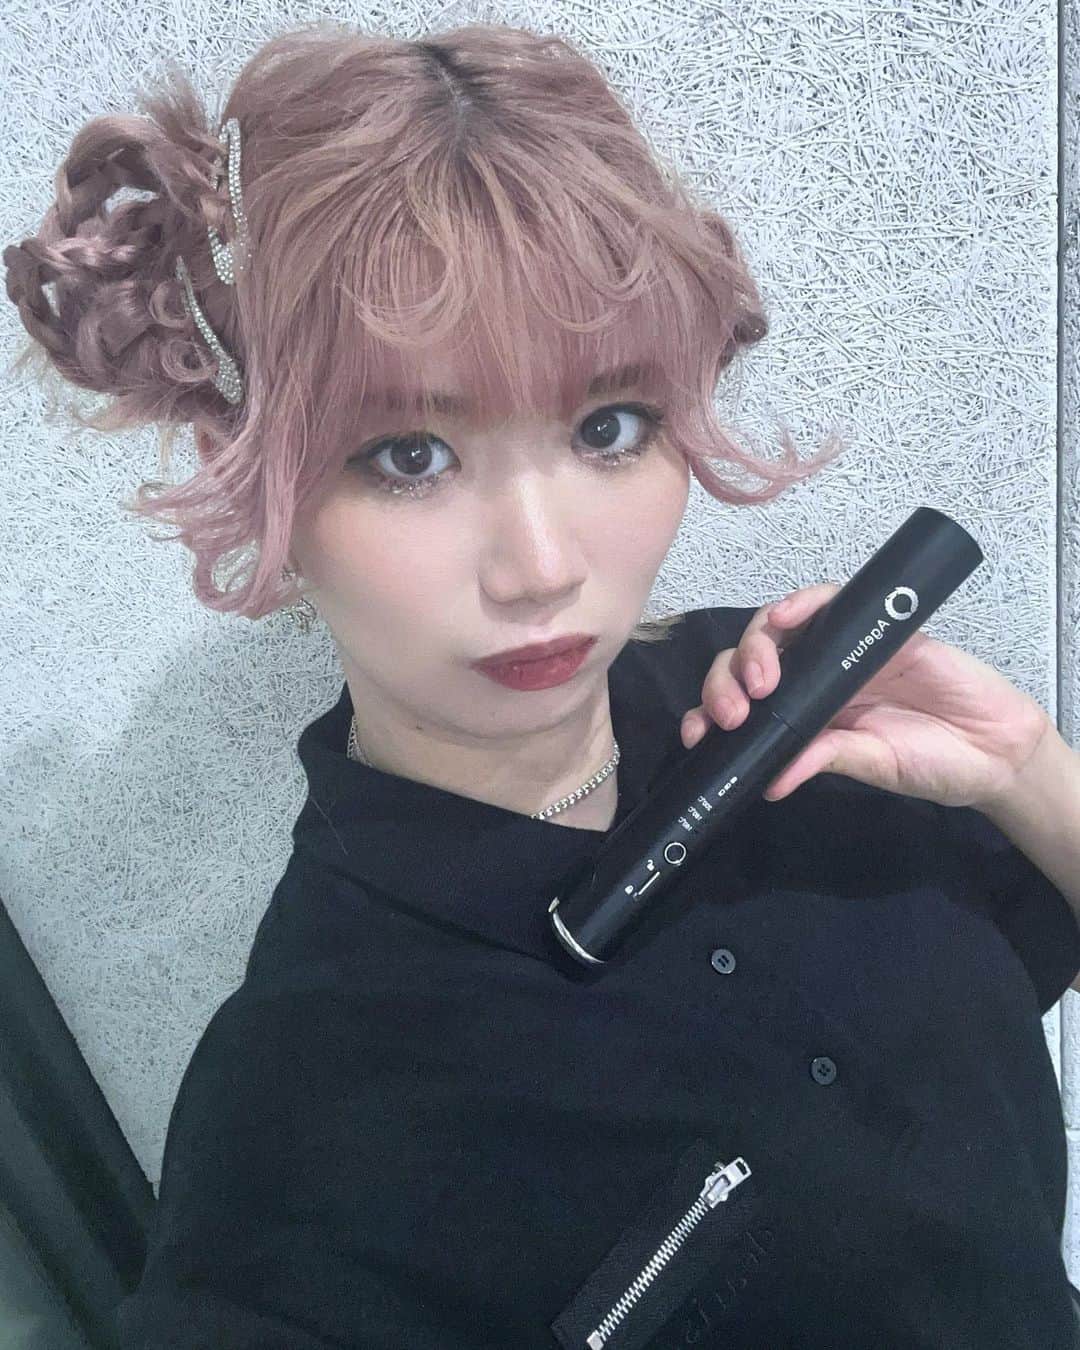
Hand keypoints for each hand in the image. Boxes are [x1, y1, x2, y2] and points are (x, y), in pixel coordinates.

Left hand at [680, 584, 1054, 808]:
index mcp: (804, 717)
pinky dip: (801, 603)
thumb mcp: (873, 767)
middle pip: (749, 665)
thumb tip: (769, 781)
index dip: (712, 711)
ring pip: (778, 631)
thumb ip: (827, 762)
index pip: (743, 705)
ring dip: (756, 646)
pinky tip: (786, 618)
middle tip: (734, 711)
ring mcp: (841, 650)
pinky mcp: (874, 625)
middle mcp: (814, 680)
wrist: (998, 749)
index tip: (698, 733)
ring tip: (760, 678)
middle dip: (726, 683)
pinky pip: (828, 603)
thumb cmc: (934, 762)